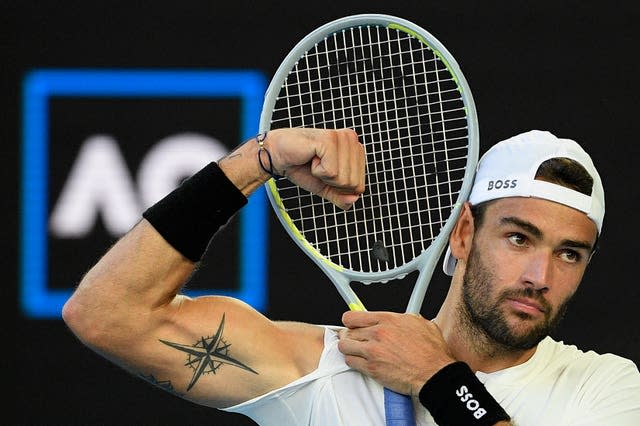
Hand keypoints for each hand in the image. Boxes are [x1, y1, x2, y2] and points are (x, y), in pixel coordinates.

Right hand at [267, 128, 365, 209]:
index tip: (326, 173)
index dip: (339, 187)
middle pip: (353, 183)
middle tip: (319, 167)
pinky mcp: (330, 140)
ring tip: (315, 162)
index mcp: (355, 149)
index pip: (359, 186)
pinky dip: (317, 171)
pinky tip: (311, 158)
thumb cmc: (301, 166)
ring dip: (324, 176)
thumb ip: (341, 196)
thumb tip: (354, 200)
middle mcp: (351, 140)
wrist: (278, 156)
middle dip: (332, 182)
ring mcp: (341, 138)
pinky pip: (331, 172)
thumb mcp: (326, 187)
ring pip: (343, 179)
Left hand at [338, 311, 455, 395]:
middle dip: (350, 336)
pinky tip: (360, 362)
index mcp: (388, 320)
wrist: (434, 373)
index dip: (350, 321)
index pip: (353, 316)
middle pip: (348, 331)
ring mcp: (373, 351)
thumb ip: (403, 318)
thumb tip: (398, 319)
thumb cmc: (431, 352)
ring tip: (355, 351)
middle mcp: (378, 333)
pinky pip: (350, 362)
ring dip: (349, 348)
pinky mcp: (372, 368)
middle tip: (354, 340)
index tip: (350, 324)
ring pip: (345, 346)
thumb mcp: (420, 323)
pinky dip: (353, 362)